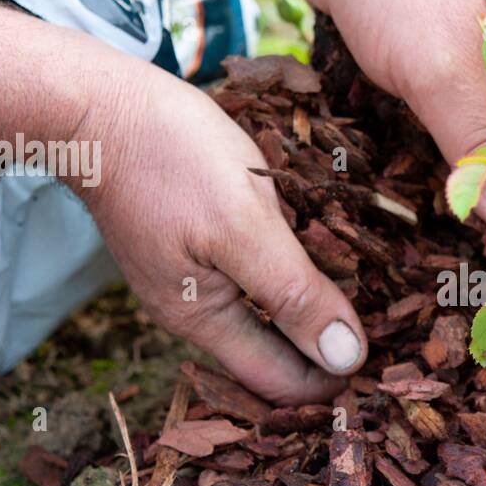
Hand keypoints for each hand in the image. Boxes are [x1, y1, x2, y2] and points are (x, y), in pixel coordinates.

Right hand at [73, 65, 367, 404]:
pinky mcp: (190, 243)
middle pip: (273, 354)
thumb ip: (294, 294)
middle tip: (390, 328)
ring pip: (264, 314)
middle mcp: (195, 310)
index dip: (333, 380)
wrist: (95, 102)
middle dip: (326, 348)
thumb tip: (346, 359)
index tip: (385, 361)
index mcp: (204, 319)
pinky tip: (320, 253)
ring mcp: (189, 276)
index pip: (281, 383)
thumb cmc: (170, 157)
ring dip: (310, 310)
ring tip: (368, 291)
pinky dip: (287, 275)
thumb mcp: (245, 225)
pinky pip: (250, 277)